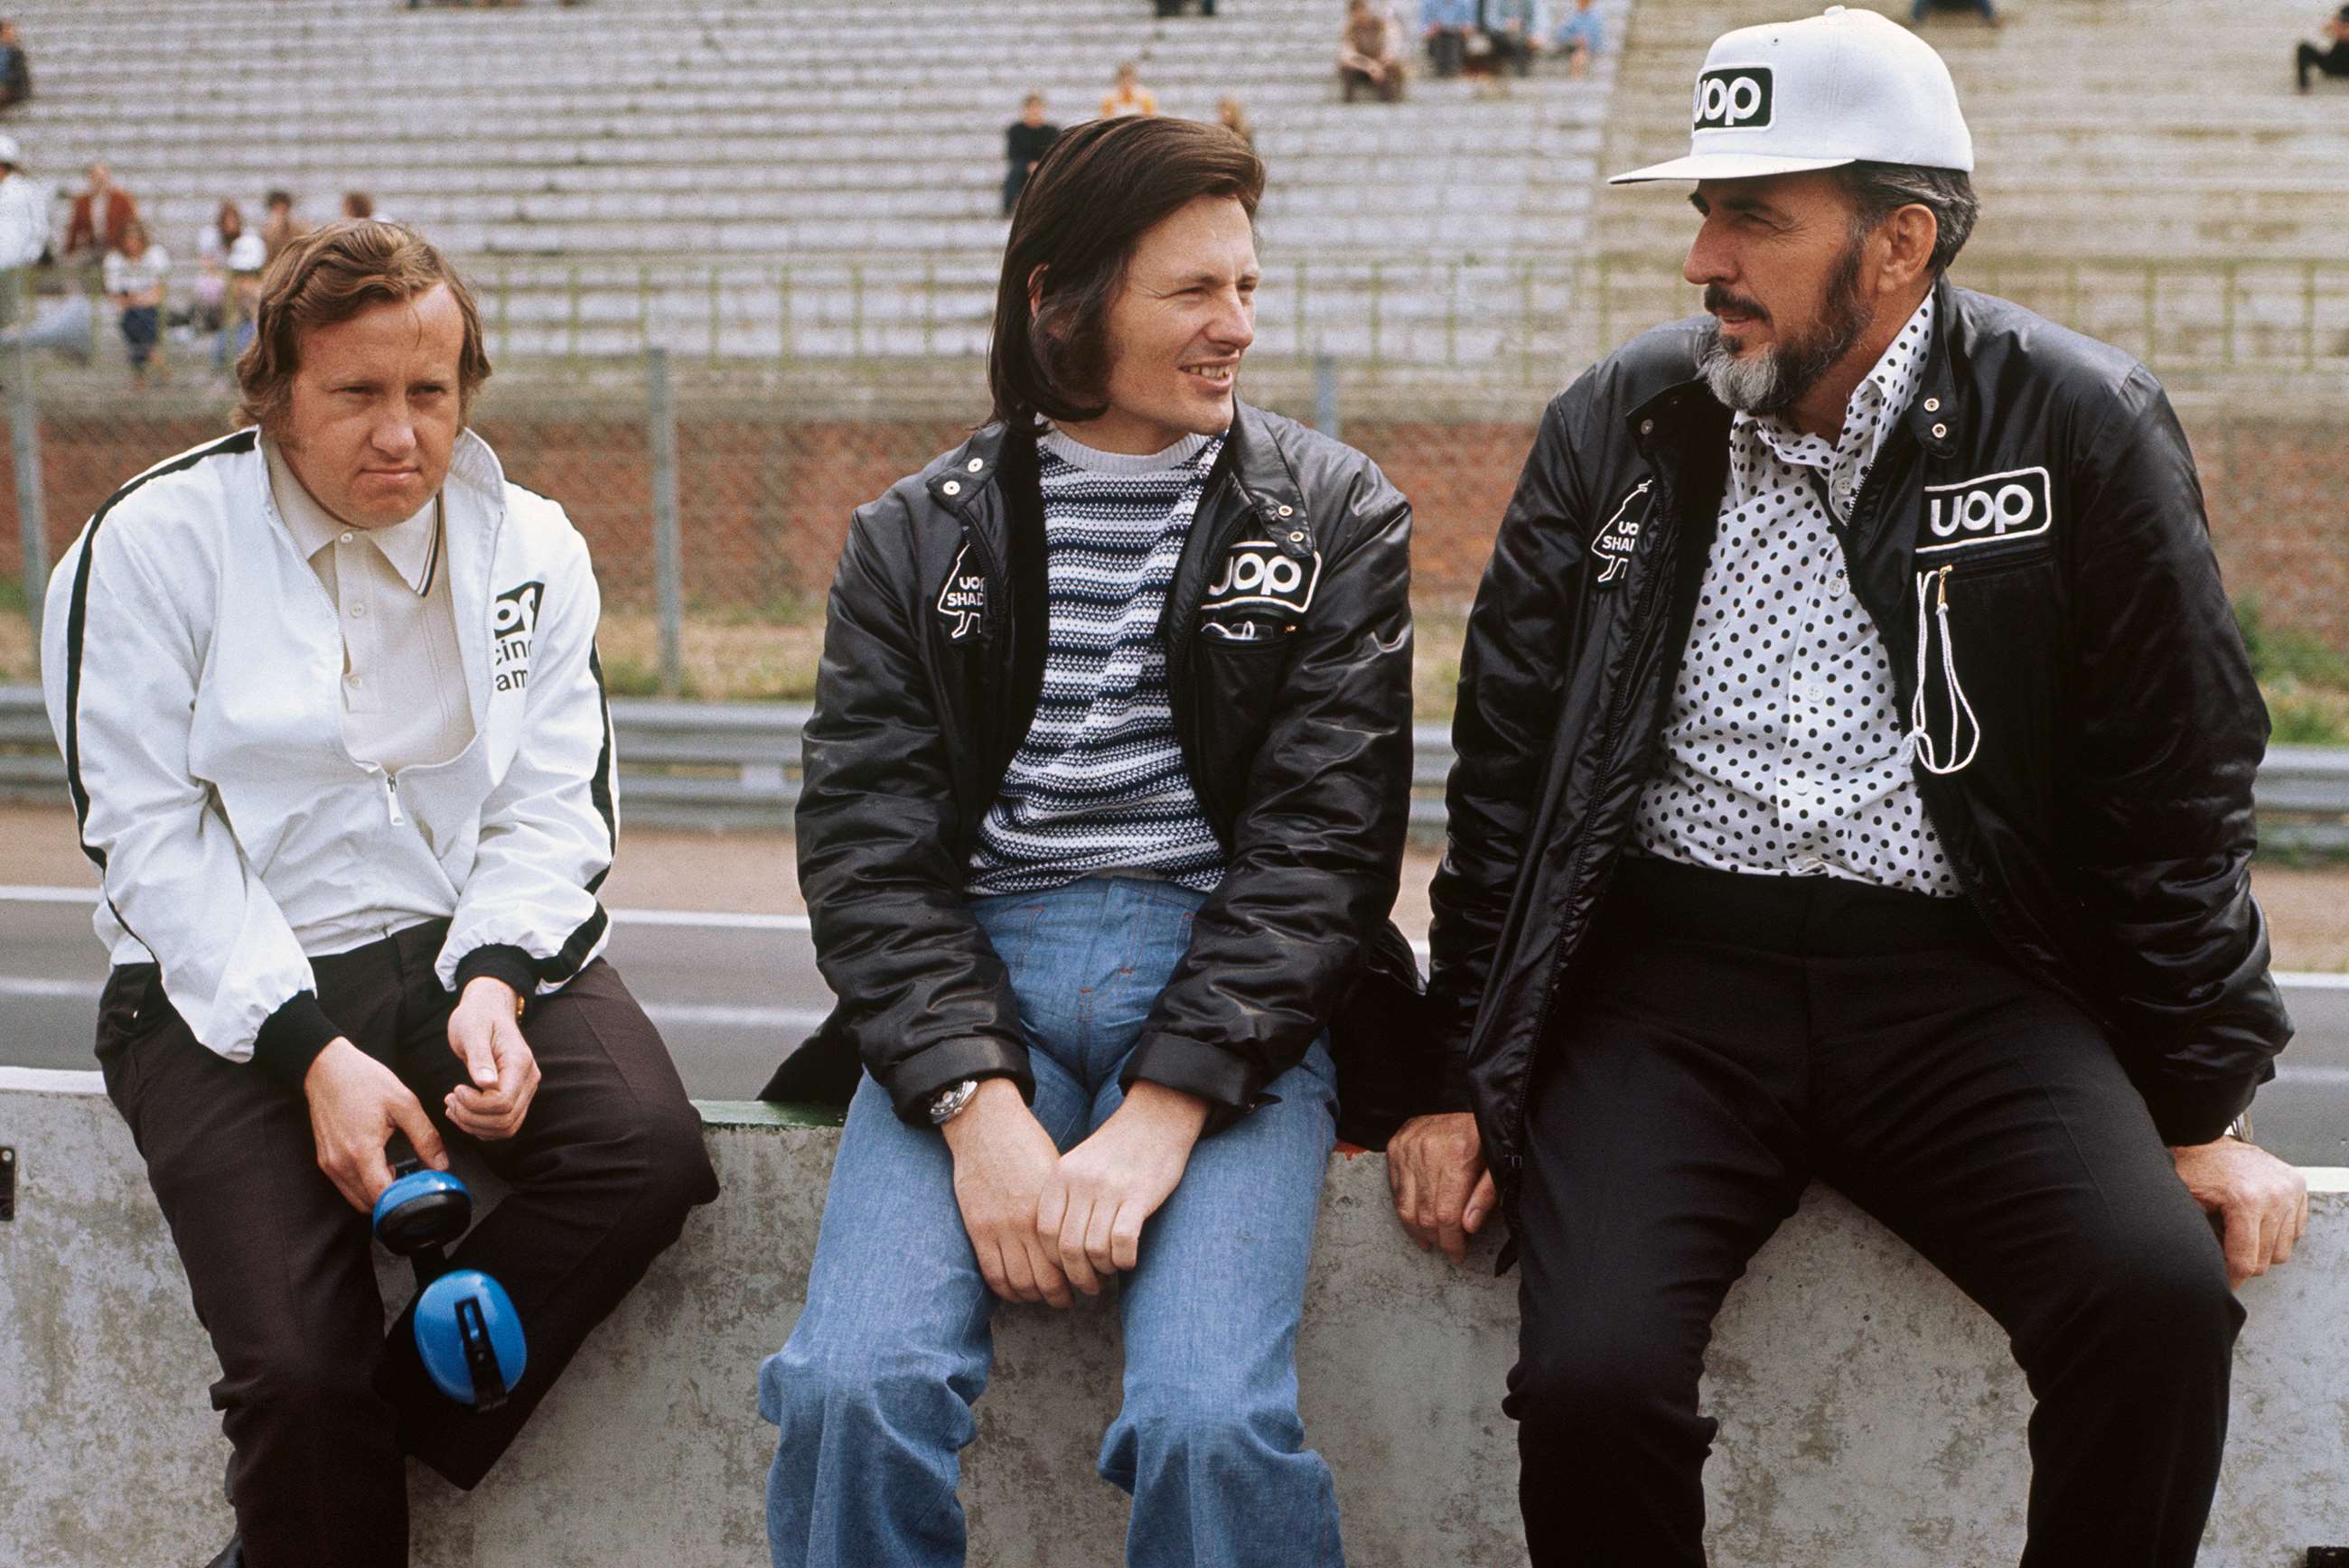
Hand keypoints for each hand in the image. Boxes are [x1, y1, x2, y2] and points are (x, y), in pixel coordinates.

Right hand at [304, 1038, 447, 1212]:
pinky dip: (364, 1184)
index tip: (422, 1189)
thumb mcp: (403, 1103)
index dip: (404, 1200)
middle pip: (368, 1204)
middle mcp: (340, 1164)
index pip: (381, 1196)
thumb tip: (441, 1163)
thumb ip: (425, 1136)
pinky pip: (346, 1186)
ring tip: (399, 1171)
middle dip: (393, 1200)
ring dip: (378, 1194)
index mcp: (360, 1151)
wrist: (327, 1068)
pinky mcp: (325, 1160)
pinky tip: (381, 1165)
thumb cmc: (363, 1080)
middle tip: (414, 1182)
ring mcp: (329, 1164)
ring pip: (355, 1198)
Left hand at [444, 976, 540, 1139]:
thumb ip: (480, 1057)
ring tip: (453, 1106)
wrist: (487, 1010)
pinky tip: (461, 1110)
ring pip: (506, 1128)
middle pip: (505, 1120)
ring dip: (474, 1125)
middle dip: (471, 1117)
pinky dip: (480, 1126)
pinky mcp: (516, 1097)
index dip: (475, 1105)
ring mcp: (525, 1090)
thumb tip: (486, 1084)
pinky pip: (503, 1125)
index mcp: (520, 1063)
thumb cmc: (477, 1017)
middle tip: (450, 1099)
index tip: (456, 1089)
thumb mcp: (472, 1031)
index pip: (503, 1103)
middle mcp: (529, 1079)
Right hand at [944, 1079, 1073, 1307]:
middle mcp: (1027, 1224)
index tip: (1089, 1283)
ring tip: (1044, 1298)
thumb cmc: (1027, 1145)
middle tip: (1071, 1299)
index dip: (1081, 1277)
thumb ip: (1065, 1208)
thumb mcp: (1055, 1175)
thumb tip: (1081, 1237)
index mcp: (1052, 1208)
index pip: (1069, 1259)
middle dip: (1061, 1296)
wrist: (986, 1127)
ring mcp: (999, 1229)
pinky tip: (1018, 1292)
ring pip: (1019, 1283)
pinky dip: (1006, 1291)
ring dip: (1034, 1298)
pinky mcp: (978, 1230)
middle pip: (1046, 1279)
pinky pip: (992, 1274)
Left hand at [1036, 1081, 1207, 1294]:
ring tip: (1111, 1272)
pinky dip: (1124, 1261)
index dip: (1052, 1258)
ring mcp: (1110, 1190)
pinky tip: (1129, 1261)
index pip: (1044, 1231)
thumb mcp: (1079, 1164)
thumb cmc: (1118, 1148)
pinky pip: (1123, 1243)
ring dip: (1103, 1270)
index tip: (1064, 1271)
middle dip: (1078, 1276)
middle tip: (1089, 1287)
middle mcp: (1082, 1183)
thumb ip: (1066, 1197)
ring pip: (1094, 1250)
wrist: (1156, 1118)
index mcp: (1062, 1175)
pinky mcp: (1139, 1196)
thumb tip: (1058, 1248)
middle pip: (1067, 1247)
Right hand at [1386, 1111, 1494, 1264]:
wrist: (1474, 1106)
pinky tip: (1417, 1219)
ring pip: (1405, 1206)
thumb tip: (1468, 1228)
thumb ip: (1485, 1197)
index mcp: (1458, 1154)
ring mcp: (1407, 1147)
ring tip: (1430, 1240)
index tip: (1458, 1255)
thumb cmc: (1488, 1140)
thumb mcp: (1498, 1166)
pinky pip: (1396, 1190)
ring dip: (1417, 1230)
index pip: (1446, 1214)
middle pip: (1424, 1214)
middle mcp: (1427, 1149)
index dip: (1451, 1241)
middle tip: (1447, 1248)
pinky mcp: (1396, 1145)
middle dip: (1436, 1239)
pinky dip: (1406, 1210)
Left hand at [2171, 1136, 2307, 1287]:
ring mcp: (2290, 1190)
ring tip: (2238, 1230)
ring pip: (2282, 1250)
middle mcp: (2275, 1195)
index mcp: (2245, 1201)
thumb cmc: (2192, 1168)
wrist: (2206, 1136)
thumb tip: (2203, 1271)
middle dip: (2243, 1261)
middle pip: (2265, 1260)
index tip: (2223, 1286)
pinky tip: (2255, 1220)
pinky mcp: (2299, 1186)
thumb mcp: (2185, 1203)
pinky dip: (2276, 1233)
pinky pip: (2294, 1231)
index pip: (2244, 1262)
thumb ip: (2197, 1237)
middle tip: (2223, 1247)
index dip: (2231, 1279)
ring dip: (2261, 1248)